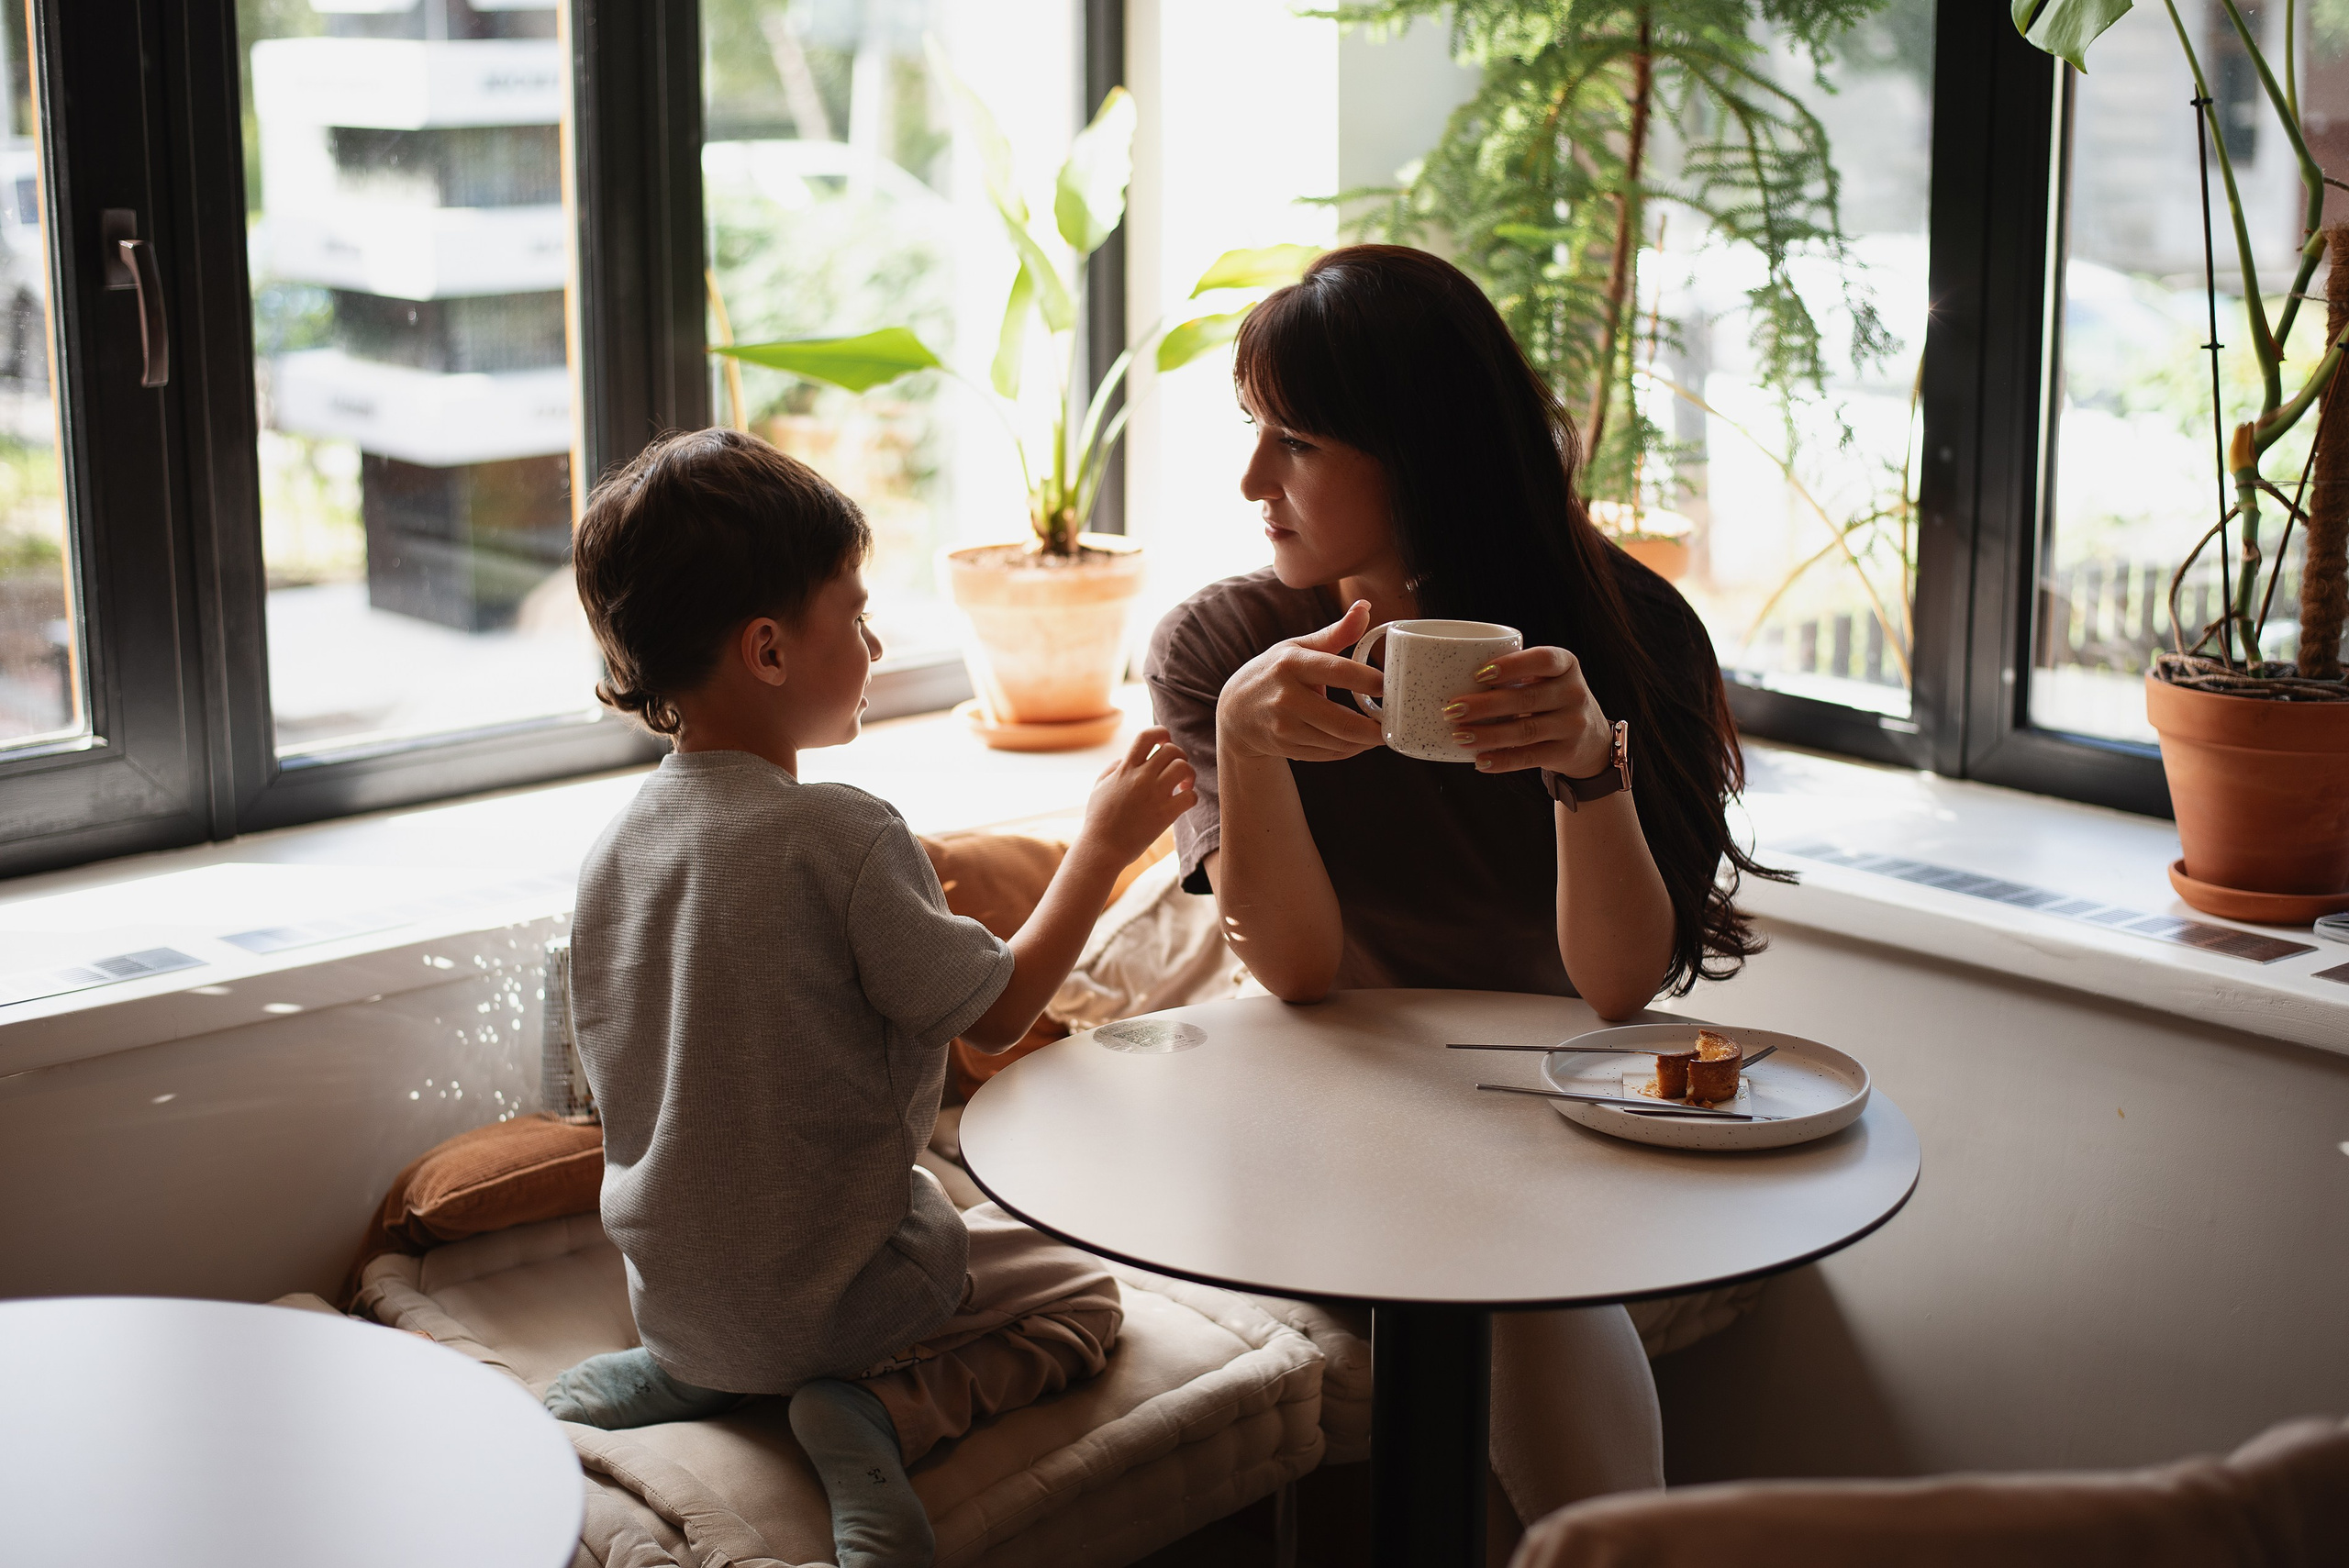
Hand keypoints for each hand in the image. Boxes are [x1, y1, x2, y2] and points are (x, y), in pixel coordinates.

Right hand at [1078, 726, 1196, 863]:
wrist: (1102, 848)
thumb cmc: (1098, 819)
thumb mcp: (1099, 787)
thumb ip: (1113, 768)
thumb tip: (1126, 758)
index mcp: (1125, 769)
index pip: (1147, 736)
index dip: (1161, 733)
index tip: (1164, 742)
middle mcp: (1141, 778)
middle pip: (1171, 750)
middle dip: (1178, 755)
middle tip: (1175, 770)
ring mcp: (1155, 795)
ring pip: (1183, 768)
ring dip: (1188, 773)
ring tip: (1182, 785)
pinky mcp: (1165, 815)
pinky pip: (1190, 797)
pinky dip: (1191, 796)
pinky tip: (1183, 801)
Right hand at [1216, 599, 1385, 762]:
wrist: (1235, 711)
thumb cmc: (1275, 673)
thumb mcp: (1299, 648)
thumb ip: (1336, 633)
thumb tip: (1366, 607)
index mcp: (1291, 664)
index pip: (1337, 671)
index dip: (1367, 680)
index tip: (1388, 686)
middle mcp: (1285, 697)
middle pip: (1341, 721)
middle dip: (1374, 727)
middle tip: (1394, 722)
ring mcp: (1284, 727)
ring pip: (1337, 742)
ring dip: (1364, 741)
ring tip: (1380, 732)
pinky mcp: (1285, 747)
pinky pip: (1328, 754)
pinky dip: (1348, 750)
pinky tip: (1357, 741)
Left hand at [1440, 645, 1615, 777]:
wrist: (1591, 739)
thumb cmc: (1549, 699)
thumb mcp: (1545, 678)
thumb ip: (1514, 672)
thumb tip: (1448, 673)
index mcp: (1566, 664)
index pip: (1542, 660)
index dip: (1511, 665)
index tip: (1478, 674)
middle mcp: (1574, 692)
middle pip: (1526, 698)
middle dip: (1485, 705)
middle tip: (1450, 709)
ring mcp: (1573, 724)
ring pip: (1525, 730)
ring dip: (1488, 735)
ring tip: (1458, 736)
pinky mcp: (1566, 752)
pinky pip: (1530, 757)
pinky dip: (1503, 760)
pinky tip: (1479, 761)